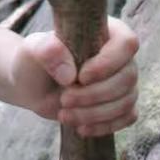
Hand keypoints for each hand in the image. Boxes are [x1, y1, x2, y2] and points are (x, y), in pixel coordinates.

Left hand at [15, 16, 138, 136]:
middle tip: (64, 99)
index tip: (81, 76)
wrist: (32, 84)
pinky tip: (81, 129)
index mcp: (105, 31)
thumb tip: (69, 74)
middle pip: (127, 77)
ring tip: (64, 115)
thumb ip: (47, 52)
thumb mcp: (32, 51)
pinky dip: (105, 125)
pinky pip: (127, 117)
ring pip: (127, 100)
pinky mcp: (120, 104)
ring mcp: (123, 81)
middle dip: (95, 94)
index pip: (126, 42)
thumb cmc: (34, 60)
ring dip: (95, 113)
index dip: (108, 62)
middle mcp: (120, 56)